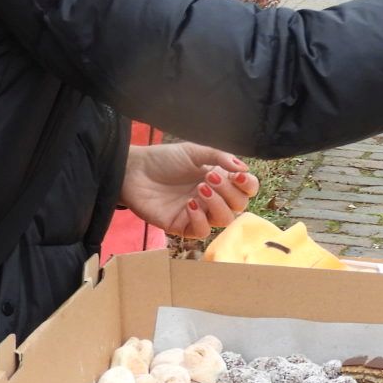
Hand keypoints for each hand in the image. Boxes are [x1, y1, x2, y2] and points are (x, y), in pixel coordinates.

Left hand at [121, 141, 258, 238]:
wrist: (133, 170)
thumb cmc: (163, 159)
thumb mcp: (194, 151)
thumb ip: (219, 157)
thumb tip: (244, 167)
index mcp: (220, 180)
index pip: (246, 189)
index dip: (248, 185)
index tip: (238, 175)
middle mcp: (212, 198)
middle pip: (239, 206)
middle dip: (229, 192)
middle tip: (210, 178)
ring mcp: (198, 213)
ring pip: (224, 220)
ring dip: (217, 204)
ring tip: (200, 189)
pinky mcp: (181, 226)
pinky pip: (201, 231)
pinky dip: (200, 219)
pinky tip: (189, 204)